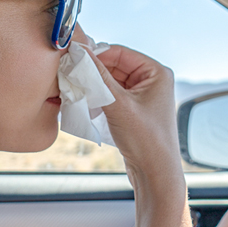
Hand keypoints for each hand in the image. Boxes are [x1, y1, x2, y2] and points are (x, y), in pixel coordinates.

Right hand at [85, 45, 182, 193]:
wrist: (155, 174)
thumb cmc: (146, 139)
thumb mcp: (119, 104)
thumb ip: (98, 77)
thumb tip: (81, 53)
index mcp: (156, 73)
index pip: (120, 53)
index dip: (97, 54)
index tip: (74, 58)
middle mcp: (151, 81)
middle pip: (114, 66)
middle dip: (93, 72)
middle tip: (71, 75)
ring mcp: (141, 96)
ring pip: (110, 82)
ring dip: (94, 86)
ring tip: (78, 91)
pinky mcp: (132, 110)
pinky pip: (110, 96)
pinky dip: (97, 98)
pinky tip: (86, 104)